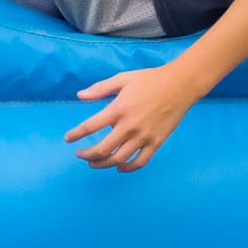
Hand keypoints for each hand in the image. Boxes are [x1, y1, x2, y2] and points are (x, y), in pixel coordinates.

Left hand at [66, 65, 198, 171]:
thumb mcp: (121, 79)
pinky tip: (119, 167)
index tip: (68, 139)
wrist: (179, 86)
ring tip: (94, 163)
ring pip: (120, 158)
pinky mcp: (157, 143)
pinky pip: (141, 161)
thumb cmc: (149, 80)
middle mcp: (129, 126)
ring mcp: (144, 137)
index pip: (91, 126)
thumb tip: (80, 96)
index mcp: (118, 109)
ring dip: (104, 164)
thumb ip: (99, 89)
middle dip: (88, 154)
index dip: (76, 134)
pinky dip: (128, 168)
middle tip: (80, 155)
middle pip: (103, 148)